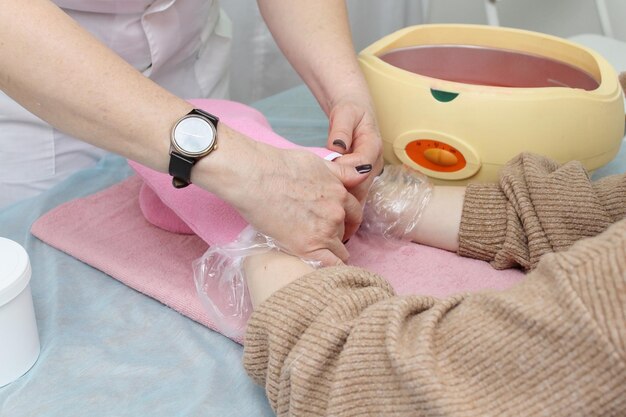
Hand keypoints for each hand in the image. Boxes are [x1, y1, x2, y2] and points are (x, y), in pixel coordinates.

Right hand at [227, 144, 361, 266]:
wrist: (254, 177)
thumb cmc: (278, 166)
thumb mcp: (317, 162)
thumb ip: (341, 172)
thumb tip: (363, 173)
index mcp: (339, 192)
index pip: (354, 213)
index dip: (346, 221)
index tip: (337, 226)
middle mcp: (337, 213)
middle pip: (345, 232)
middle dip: (336, 235)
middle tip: (318, 237)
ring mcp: (324, 231)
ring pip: (339, 250)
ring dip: (328, 251)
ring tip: (312, 252)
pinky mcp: (308, 247)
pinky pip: (330, 265)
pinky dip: (329, 270)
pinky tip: (322, 271)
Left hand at [326, 95, 383, 237]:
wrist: (356, 112)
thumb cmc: (350, 111)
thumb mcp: (345, 113)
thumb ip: (341, 130)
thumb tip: (337, 147)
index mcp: (372, 147)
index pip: (360, 168)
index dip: (344, 176)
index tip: (326, 180)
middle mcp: (373, 164)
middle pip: (360, 190)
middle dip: (343, 205)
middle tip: (322, 216)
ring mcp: (368, 174)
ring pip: (358, 198)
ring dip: (344, 212)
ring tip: (327, 226)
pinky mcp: (360, 179)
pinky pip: (353, 197)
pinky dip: (342, 208)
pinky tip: (329, 220)